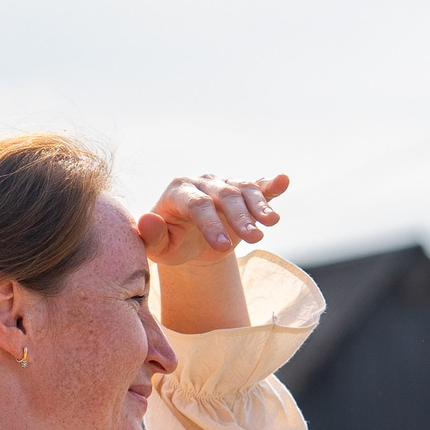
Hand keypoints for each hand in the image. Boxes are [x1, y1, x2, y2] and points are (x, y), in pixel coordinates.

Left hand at [136, 173, 288, 272]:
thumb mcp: (158, 248)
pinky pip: (258, 185)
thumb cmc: (171, 244)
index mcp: (179, 192)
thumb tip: (146, 219)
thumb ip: (150, 236)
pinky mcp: (242, 191)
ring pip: (243, 190)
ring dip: (259, 206)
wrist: (190, 242)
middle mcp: (202, 182)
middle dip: (240, 217)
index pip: (197, 205)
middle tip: (254, 239)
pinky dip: (270, 184)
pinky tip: (283, 181)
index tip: (222, 247)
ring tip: (271, 222)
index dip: (210, 224)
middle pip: (224, 196)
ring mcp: (224, 184)